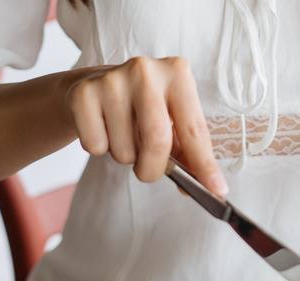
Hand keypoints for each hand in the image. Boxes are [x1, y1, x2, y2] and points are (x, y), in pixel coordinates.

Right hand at [64, 56, 227, 196]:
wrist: (92, 87)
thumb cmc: (141, 110)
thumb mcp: (171, 122)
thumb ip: (189, 154)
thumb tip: (208, 187)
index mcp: (177, 74)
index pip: (195, 129)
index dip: (205, 164)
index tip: (217, 190)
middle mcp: (146, 70)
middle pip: (157, 140)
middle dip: (153, 169)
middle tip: (148, 172)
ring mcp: (112, 79)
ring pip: (124, 149)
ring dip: (125, 158)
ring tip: (122, 137)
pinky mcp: (83, 93)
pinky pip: (95, 145)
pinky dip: (100, 149)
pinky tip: (102, 128)